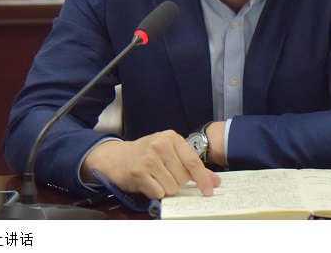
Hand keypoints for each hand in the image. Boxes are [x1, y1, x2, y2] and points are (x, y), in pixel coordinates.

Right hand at [81, 130, 221, 199]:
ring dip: (165, 188)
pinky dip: (155, 192)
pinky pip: (158, 192)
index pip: (193, 161)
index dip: (203, 179)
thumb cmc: (146, 155)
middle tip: (164, 174)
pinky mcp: (138, 173)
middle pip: (183, 178)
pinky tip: (147, 183)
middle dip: (176, 181)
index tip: (209, 191)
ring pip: (172, 187)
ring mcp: (149, 159)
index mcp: (171, 137)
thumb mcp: (169, 152)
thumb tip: (214, 181)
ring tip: (154, 178)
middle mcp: (160, 145)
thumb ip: (191, 165)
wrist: (115, 157)